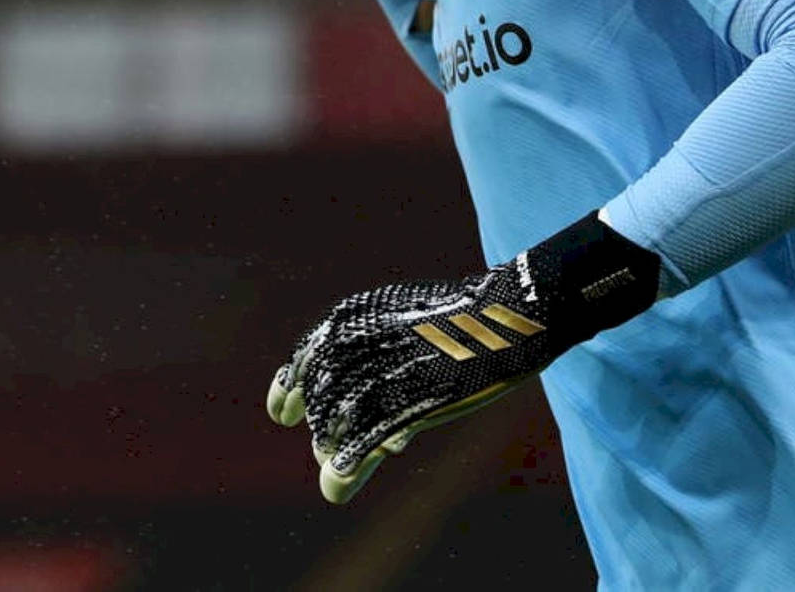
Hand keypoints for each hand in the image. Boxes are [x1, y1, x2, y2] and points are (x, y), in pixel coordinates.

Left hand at [267, 212, 660, 503]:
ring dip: (333, 450)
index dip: (289, 387)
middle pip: (322, 397)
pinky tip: (339, 482)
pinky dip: (349, 464)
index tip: (282, 413)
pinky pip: (369, 440)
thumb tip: (380, 422)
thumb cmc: (463, 321)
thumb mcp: (410, 326)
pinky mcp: (414, 400)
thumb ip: (383, 361)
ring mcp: (389, 371)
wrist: (512, 313)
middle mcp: (362, 342)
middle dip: (321, 427)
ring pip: (340, 423)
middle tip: (325, 446)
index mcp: (356, 317)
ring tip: (337, 466)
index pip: (306, 357)